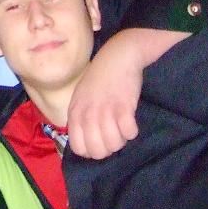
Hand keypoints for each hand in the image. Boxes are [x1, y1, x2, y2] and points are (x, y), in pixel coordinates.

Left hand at [67, 39, 140, 158]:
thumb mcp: (81, 98)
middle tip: (114, 136)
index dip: (91, 151)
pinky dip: (132, 131)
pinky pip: (129, 133)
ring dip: (121, 140)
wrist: (117, 57)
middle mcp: (88, 114)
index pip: (78, 148)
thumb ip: (81, 119)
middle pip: (98, 151)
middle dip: (108, 149)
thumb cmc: (99, 79)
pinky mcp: (123, 107)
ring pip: (114, 144)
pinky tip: (131, 122)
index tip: (100, 144)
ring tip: (122, 127)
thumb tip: (86, 143)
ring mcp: (105, 111)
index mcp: (75, 112)